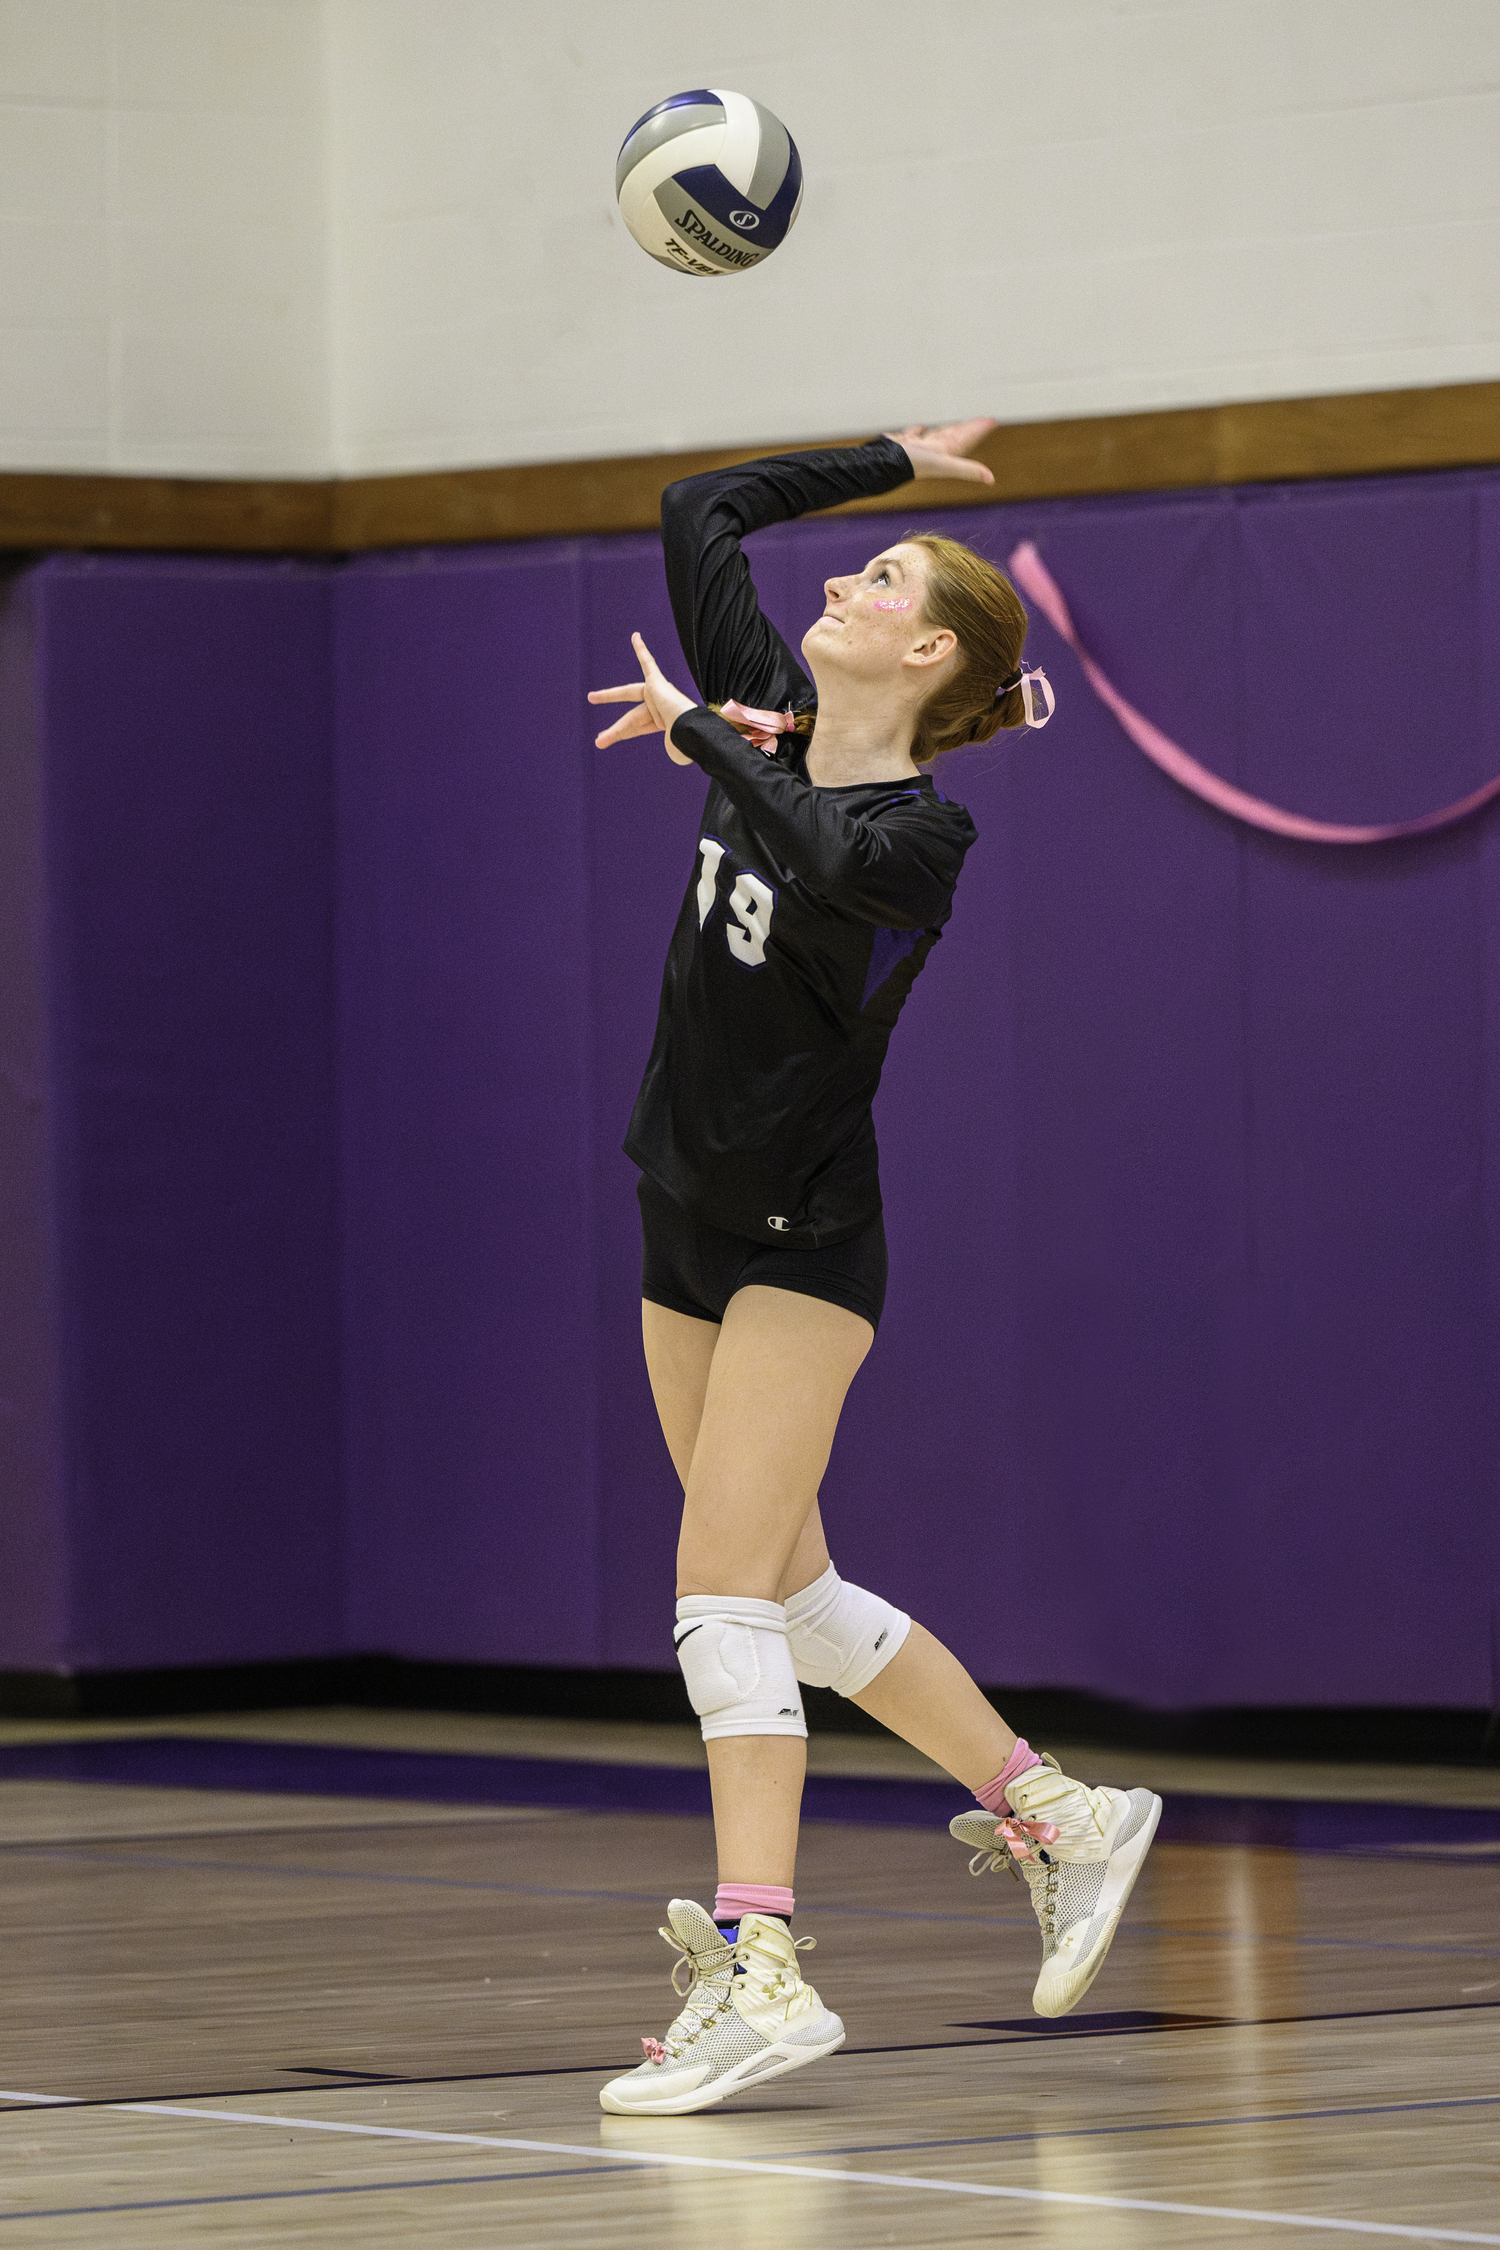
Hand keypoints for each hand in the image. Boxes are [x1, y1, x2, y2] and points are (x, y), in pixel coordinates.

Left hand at [588, 632, 698, 764]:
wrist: (689, 726)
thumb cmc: (682, 736)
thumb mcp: (671, 744)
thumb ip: (660, 743)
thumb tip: (638, 751)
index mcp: (662, 722)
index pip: (635, 728)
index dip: (619, 734)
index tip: (603, 739)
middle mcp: (659, 707)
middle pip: (630, 719)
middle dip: (614, 729)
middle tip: (597, 737)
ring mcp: (659, 694)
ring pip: (628, 696)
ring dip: (608, 697)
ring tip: (590, 698)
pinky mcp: (658, 682)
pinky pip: (648, 662)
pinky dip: (641, 649)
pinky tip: (635, 636)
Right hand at [885, 417, 996, 485]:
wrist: (885, 464)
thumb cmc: (914, 464)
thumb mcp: (945, 464)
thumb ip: (968, 470)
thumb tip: (991, 480)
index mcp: (945, 453)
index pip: (967, 439)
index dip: (979, 430)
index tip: (991, 421)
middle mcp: (934, 451)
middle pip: (956, 436)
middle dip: (968, 428)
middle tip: (981, 420)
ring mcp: (920, 447)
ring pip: (939, 434)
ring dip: (949, 429)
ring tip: (956, 424)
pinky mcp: (906, 442)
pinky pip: (917, 433)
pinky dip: (921, 430)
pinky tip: (922, 428)